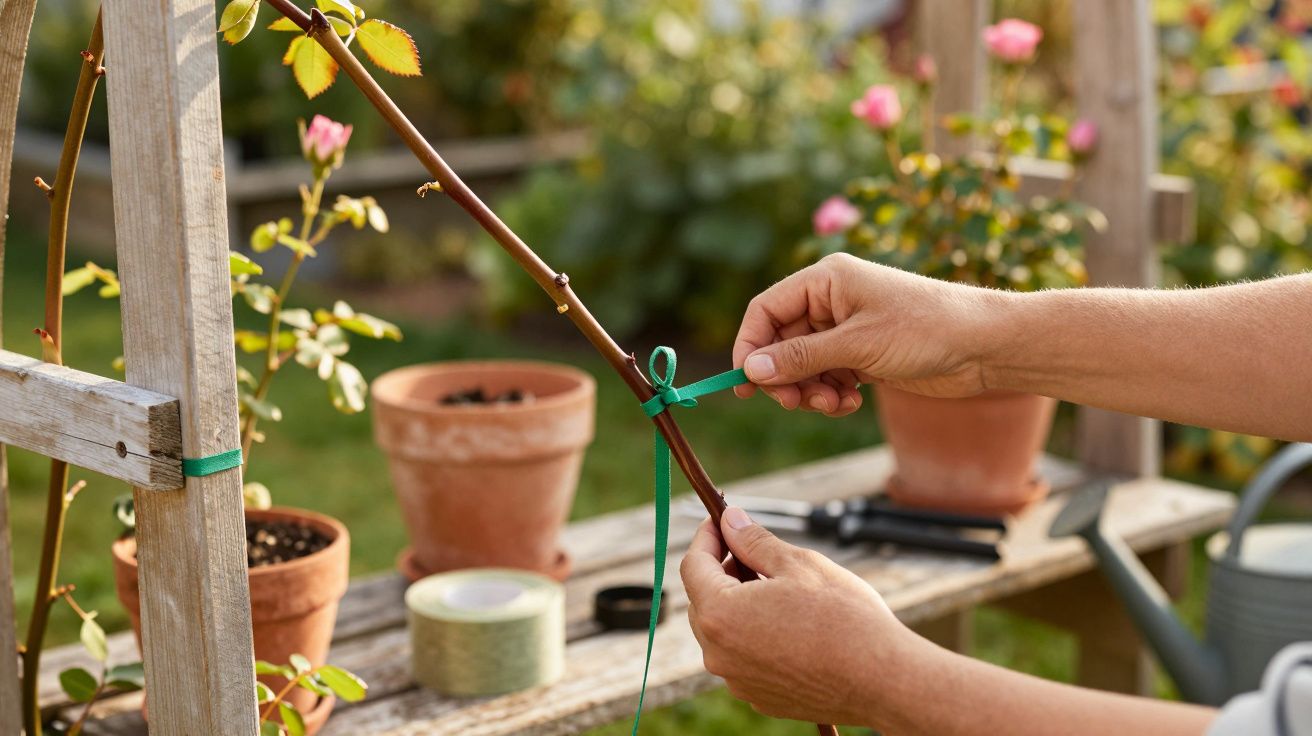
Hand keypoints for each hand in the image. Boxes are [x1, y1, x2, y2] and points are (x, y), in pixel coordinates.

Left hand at [681, 507, 922, 726]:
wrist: (882, 680)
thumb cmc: (843, 618)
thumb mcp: (798, 564)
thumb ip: (754, 541)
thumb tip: (730, 521)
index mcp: (720, 614)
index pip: (693, 565)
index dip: (706, 536)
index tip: (721, 520)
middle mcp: (719, 653)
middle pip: (702, 600)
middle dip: (722, 570)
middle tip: (753, 550)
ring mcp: (738, 680)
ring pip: (723, 630)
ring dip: (738, 603)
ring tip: (777, 586)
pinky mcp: (760, 696)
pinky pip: (744, 657)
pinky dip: (755, 634)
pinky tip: (789, 622)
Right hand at [733, 253, 1005, 414]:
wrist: (985, 347)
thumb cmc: (926, 329)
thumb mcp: (857, 345)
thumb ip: (800, 357)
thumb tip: (750, 370)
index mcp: (826, 280)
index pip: (766, 310)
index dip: (750, 346)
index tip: (744, 383)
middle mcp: (832, 301)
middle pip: (781, 342)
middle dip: (784, 376)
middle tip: (794, 404)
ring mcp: (847, 328)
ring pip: (803, 365)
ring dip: (810, 390)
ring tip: (834, 403)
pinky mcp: (863, 354)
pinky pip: (827, 376)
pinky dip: (831, 394)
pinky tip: (852, 401)